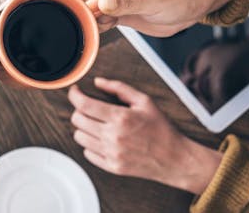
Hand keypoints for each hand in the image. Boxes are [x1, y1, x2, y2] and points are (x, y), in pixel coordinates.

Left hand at [67, 77, 221, 193]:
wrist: (174, 158)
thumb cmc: (160, 128)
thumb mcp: (144, 101)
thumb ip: (119, 88)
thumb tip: (98, 82)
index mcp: (121, 117)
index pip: (84, 105)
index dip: (74, 95)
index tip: (75, 92)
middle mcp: (113, 136)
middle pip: (77, 120)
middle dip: (79, 110)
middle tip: (89, 108)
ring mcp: (111, 153)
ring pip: (79, 137)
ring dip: (84, 128)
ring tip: (97, 124)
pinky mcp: (111, 166)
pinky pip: (87, 153)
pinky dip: (90, 144)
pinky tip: (102, 139)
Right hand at [76, 0, 234, 36]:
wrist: (189, 8)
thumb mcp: (153, 1)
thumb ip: (126, 3)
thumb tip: (101, 3)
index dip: (88, 9)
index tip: (95, 23)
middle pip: (83, 1)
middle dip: (88, 17)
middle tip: (106, 26)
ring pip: (86, 11)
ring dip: (92, 23)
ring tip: (112, 25)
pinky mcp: (112, 9)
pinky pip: (95, 19)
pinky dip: (97, 27)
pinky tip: (109, 28)